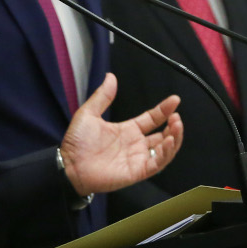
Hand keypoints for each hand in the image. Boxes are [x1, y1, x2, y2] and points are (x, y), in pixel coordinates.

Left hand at [60, 74, 182, 196]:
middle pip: (163, 135)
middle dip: (173, 125)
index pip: (151, 119)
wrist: (69, 165)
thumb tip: (110, 76)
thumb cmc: (76, 143)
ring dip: (174, 138)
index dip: (164, 110)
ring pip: (164, 149)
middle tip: (176, 116)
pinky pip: (157, 163)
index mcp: (126, 130)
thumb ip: (102, 96)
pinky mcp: (137, 171)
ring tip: (177, 125)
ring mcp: (137, 158)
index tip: (174, 100)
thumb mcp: (89, 113)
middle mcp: (135, 144)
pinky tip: (168, 141)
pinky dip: (166, 153)